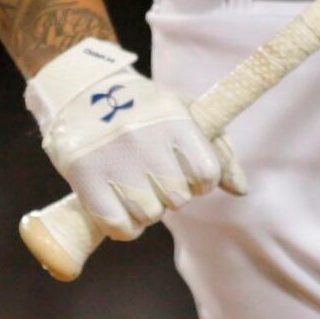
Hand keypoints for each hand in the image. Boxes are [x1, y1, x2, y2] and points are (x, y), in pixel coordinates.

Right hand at [24, 38, 246, 243]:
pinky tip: (120, 208)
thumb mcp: (183, 113)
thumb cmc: (141, 106)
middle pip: (178, 198)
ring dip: (146, 209)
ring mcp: (113, 159)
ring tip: (134, 187)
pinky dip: (124, 227)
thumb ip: (219, 150)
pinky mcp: (85, 177)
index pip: (206, 174)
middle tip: (153, 176)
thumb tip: (241, 189)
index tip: (186, 172)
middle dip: (171, 193)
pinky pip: (120, 227)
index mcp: (173, 118)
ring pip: (150, 214)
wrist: (79, 91)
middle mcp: (143, 137)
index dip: (200, 181)